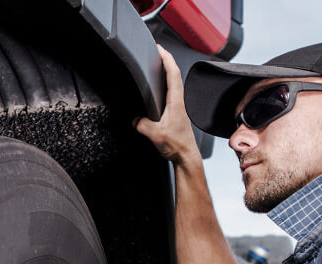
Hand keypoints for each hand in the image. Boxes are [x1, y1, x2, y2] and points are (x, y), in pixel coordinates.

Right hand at [135, 45, 201, 165]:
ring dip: (168, 71)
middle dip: (166, 60)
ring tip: (159, 64)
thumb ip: (142, 124)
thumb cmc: (177, 145)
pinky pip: (172, 92)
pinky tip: (160, 87)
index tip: (159, 49)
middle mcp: (179, 102)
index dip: (166, 59)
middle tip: (157, 51)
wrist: (186, 156)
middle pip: (175, 74)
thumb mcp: (155, 134)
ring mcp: (179, 107)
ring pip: (174, 83)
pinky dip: (167, 83)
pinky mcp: (177, 113)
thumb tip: (136, 119)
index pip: (173, 73)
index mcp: (176, 102)